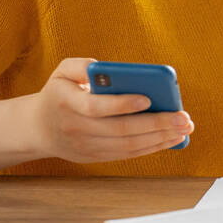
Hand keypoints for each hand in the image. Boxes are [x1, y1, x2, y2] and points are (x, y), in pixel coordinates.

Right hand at [14, 58, 191, 163]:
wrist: (39, 128)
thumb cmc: (58, 93)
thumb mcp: (62, 71)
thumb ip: (81, 65)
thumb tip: (106, 68)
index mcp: (66, 102)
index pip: (96, 107)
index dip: (122, 104)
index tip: (148, 99)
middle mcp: (76, 128)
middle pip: (120, 130)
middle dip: (156, 124)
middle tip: (183, 117)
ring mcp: (86, 146)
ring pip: (127, 146)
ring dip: (159, 139)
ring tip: (183, 128)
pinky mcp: (95, 157)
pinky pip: (127, 154)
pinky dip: (151, 148)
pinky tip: (170, 139)